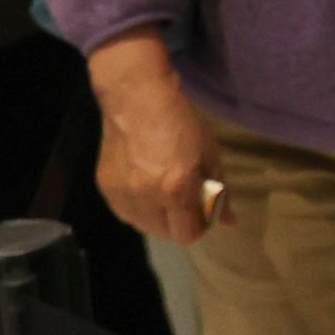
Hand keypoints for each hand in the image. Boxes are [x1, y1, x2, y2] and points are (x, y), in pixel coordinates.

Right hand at [87, 32, 223, 245]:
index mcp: (175, 189)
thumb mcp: (210, 155)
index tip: (204, 211)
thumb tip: (230, 223)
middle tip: (186, 201)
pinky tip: (146, 188)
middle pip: (166, 234)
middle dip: (180, 223)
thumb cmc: (181, 123)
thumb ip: (219, 193)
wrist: (136, 99)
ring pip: (143, 227)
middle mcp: (145, 197)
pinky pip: (125, 213)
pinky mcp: (105, 187)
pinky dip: (139, 208)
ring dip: (158, 218)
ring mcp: (121, 194)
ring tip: (165, 193)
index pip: (188, 235)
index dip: (200, 226)